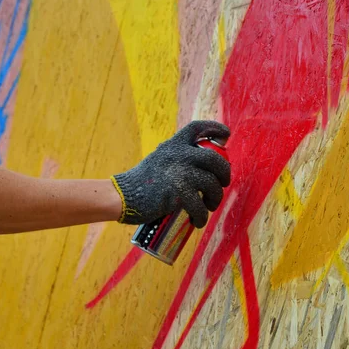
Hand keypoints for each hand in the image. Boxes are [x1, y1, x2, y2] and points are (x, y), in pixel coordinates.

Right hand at [111, 120, 230, 227]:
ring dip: (216, 198)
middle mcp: (178, 155)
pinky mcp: (178, 192)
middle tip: (223, 183)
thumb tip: (200, 168)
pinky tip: (198, 221)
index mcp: (174, 145)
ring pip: (212, 184)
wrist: (123, 195)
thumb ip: (176, 159)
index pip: (197, 128)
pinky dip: (201, 216)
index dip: (215, 128)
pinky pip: (200, 205)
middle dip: (224, 173)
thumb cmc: (141, 182)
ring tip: (210, 206)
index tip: (226, 135)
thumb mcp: (159, 160)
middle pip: (214, 159)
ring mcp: (180, 172)